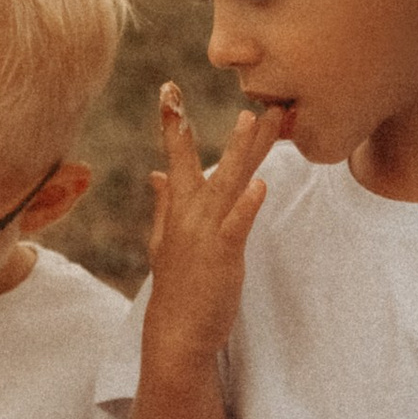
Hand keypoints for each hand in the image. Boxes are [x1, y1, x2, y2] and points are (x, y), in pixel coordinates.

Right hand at [144, 85, 276, 366]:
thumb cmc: (177, 284)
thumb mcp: (165, 239)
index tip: (168, 89)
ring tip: (254, 119)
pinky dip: (247, 204)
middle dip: (230, 129)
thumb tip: (157, 174)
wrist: (177, 330)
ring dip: (243, 150)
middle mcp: (190, 213)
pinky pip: (237, 224)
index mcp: (178, 207)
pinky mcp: (222, 253)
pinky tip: (260, 185)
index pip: (176, 155)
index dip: (173, 121)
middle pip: (212, 160)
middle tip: (247, 95)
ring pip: (229, 182)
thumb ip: (165, 203)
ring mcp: (205, 231)